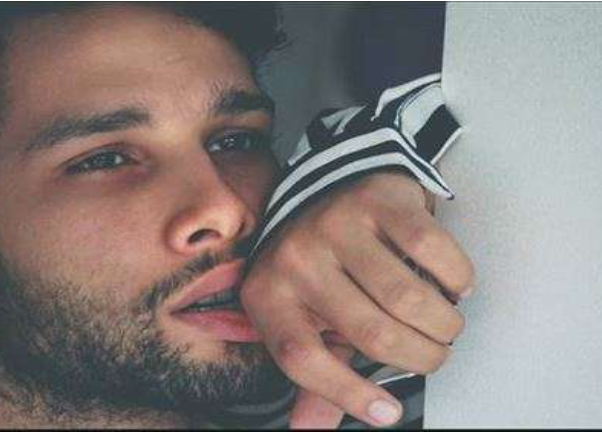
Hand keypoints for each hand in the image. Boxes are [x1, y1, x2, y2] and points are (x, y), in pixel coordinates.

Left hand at [240, 172, 473, 427]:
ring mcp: (336, 224)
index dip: (348, 394)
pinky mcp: (377, 199)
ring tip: (445, 323)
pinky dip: (456, 278)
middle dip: (420, 357)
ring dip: (443, 323)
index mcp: (268, 293)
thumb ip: (315, 369)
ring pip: (407, 298)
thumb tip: (309, 429)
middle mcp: (295, 257)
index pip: (302, 359)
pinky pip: (433, 251)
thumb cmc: (317, 260)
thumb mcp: (305, 313)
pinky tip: (453, 285)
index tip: (386, 412)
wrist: (325, 182)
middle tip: (434, 353)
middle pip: (371, 333)